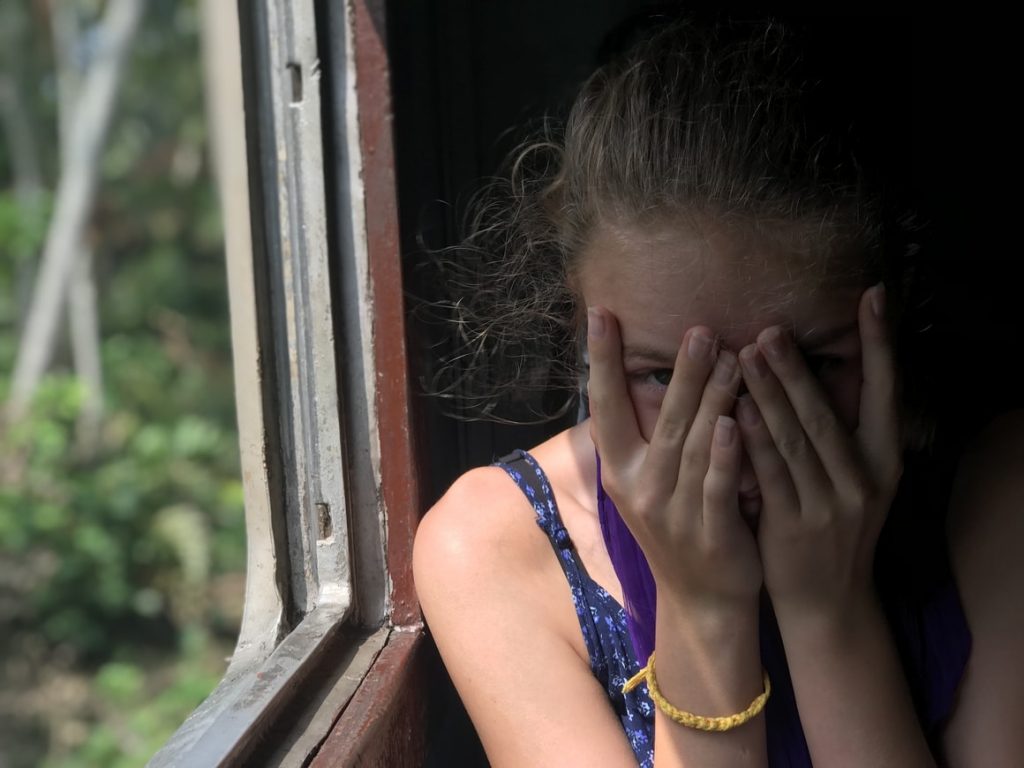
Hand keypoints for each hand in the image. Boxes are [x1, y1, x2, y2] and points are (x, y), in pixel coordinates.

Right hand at [587, 307, 760, 613]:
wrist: (702, 601)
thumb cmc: (679, 529)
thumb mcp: (648, 484)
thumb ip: (648, 435)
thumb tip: (646, 374)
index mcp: (620, 472)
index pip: (605, 406)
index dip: (601, 361)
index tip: (600, 315)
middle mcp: (640, 489)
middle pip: (660, 420)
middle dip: (679, 372)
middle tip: (699, 328)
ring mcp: (673, 513)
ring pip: (692, 446)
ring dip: (710, 399)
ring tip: (730, 356)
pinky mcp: (709, 533)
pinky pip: (716, 486)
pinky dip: (725, 455)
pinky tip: (736, 421)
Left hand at [736, 285, 902, 620]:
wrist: (827, 599)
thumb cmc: (830, 524)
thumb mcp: (852, 478)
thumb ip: (837, 430)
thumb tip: (808, 366)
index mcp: (883, 459)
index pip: (886, 390)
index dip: (880, 343)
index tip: (872, 295)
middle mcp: (863, 479)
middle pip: (826, 413)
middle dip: (797, 369)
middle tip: (770, 329)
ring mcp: (829, 505)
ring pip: (796, 440)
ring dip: (770, 394)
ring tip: (746, 354)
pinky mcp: (794, 525)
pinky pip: (769, 475)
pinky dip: (752, 441)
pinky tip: (734, 410)